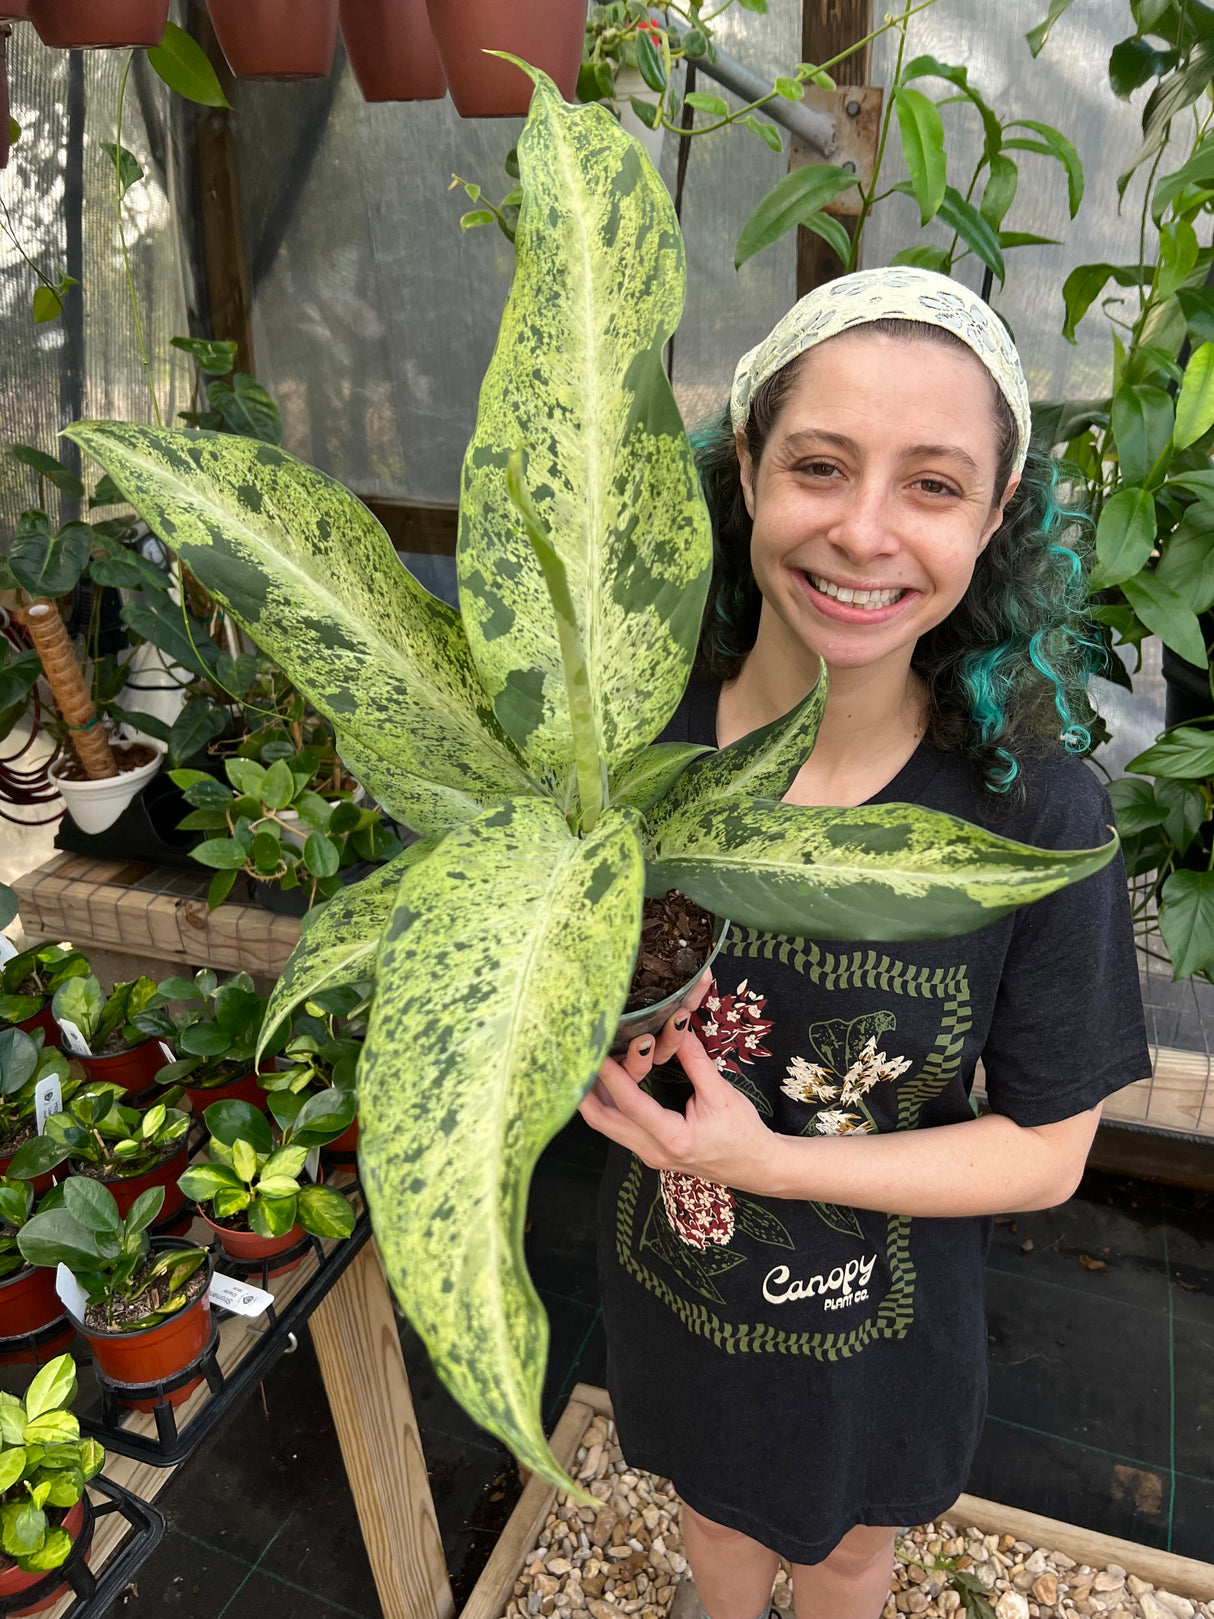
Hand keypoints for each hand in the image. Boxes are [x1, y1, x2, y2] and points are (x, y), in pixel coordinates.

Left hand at [579, 1019, 775, 1194]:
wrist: (756, 1167)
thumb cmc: (743, 1133)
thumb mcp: (722, 1094)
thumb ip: (696, 1061)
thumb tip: (678, 1024)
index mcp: (674, 1138)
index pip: (630, 1105)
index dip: (610, 1076)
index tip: (595, 1051)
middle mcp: (653, 1151)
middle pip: (603, 1121)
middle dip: (585, 1088)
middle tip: (577, 1056)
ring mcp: (648, 1155)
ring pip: (606, 1126)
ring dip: (594, 1096)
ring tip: (586, 1063)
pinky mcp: (650, 1151)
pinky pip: (618, 1128)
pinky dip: (607, 1104)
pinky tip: (605, 1082)